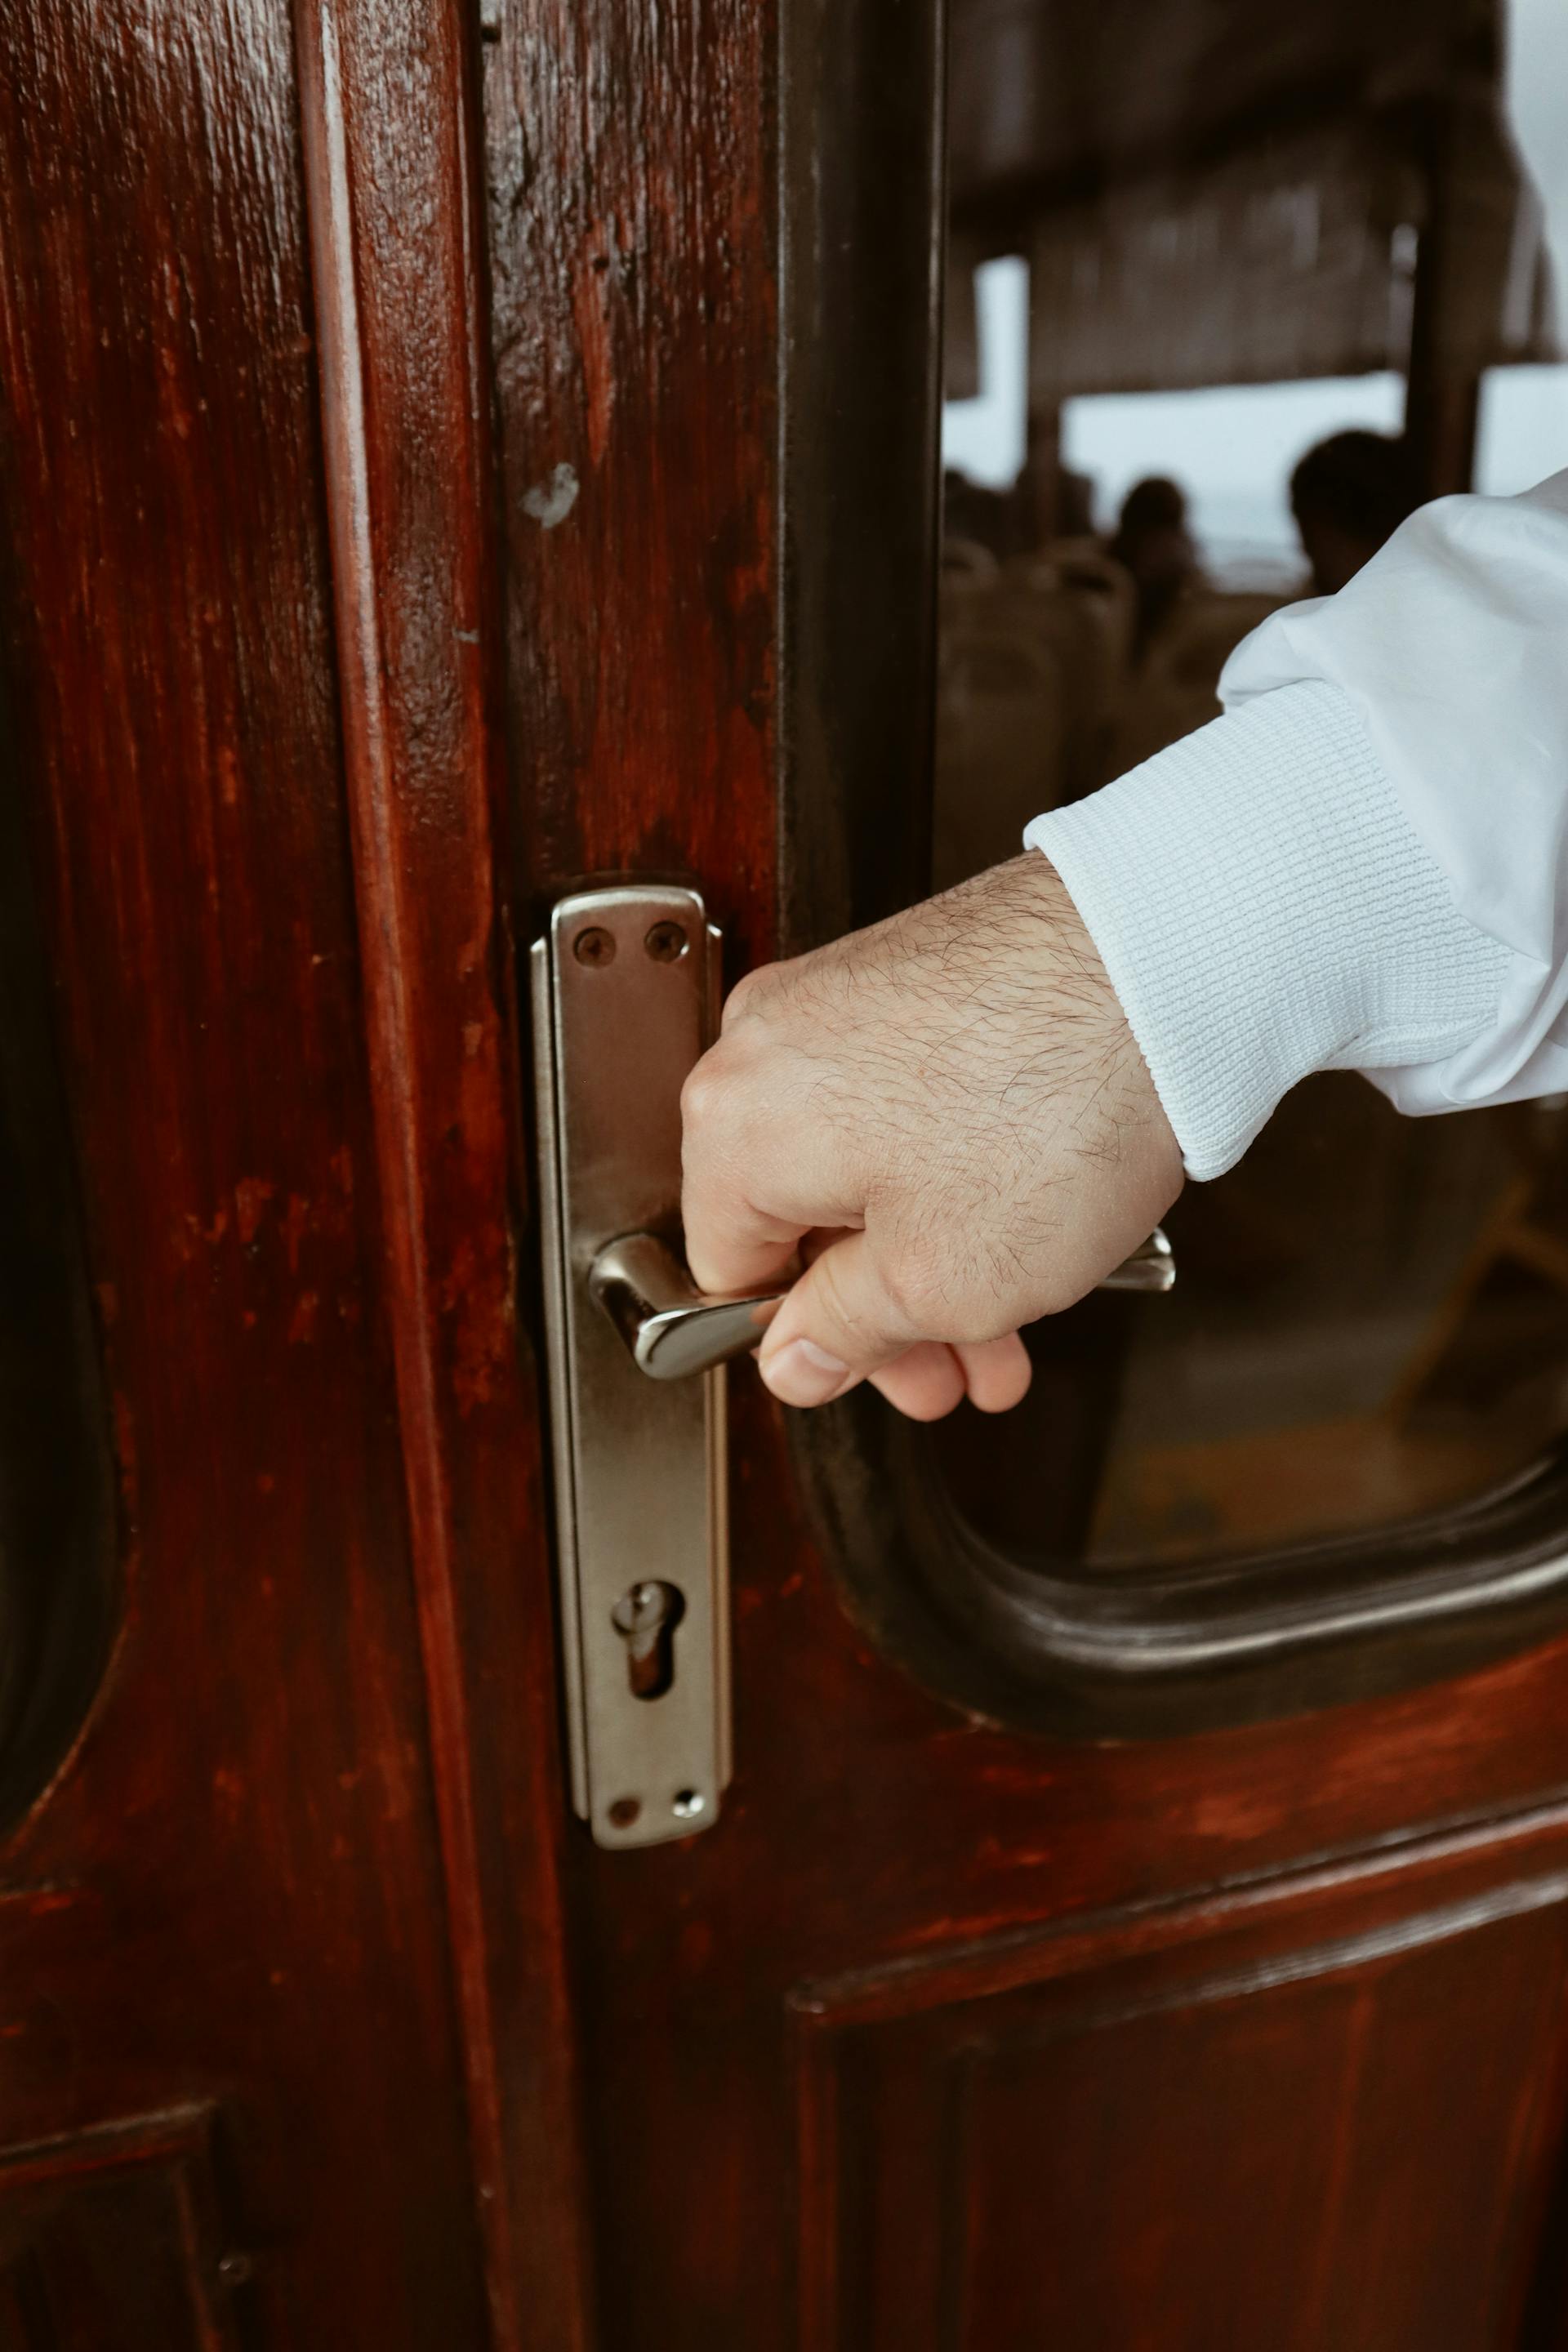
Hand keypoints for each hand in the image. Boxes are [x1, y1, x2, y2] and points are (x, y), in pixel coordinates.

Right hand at [680, 854, 1182, 1418]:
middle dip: (892, 1312)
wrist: (1163, 964)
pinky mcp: (908, 975)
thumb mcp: (938, 1283)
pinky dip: (957, 1173)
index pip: (729, 1274)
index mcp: (736, 1126)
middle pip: (803, 1221)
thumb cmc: (1050, 1107)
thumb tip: (795, 1360)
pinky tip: (1025, 1227)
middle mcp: (766, 1046)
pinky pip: (907, 1103)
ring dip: (936, 1254)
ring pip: (864, 1166)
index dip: (809, 1347)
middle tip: (961, 1365)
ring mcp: (839, 1000)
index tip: (876, 1372)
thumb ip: (846, 1333)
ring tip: (1017, 1316)